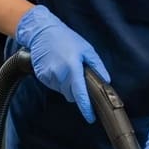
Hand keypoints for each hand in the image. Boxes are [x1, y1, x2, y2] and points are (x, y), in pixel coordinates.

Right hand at [15, 5, 108, 123]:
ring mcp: (49, 76)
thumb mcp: (87, 50)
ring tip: (65, 66)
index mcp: (73, 67)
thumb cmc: (66, 38)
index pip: (80, 94)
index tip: (90, 117)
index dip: (86, 108)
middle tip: (76, 73)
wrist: (42, 32)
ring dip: (66, 84)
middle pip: (71, 95)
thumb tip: (106, 80)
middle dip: (76, 90)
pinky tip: (58, 66)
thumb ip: (97, 66)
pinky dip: (58, 80)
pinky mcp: (42, 76)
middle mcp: (60, 74)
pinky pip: (54, 85)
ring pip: (62, 90)